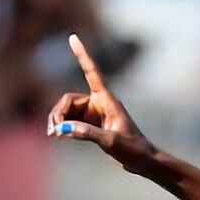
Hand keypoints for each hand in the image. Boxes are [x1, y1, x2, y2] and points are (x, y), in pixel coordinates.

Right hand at [47, 33, 151, 170]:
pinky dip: (64, 127)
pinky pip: (72, 122)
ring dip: (59, 121)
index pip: (92, 72)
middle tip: (54, 130)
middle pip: (69, 100)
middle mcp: (99, 104)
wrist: (144, 162)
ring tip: (54, 135)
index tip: (73, 37)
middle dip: (59, 112)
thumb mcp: (112, 141)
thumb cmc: (134, 149)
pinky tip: (59, 136)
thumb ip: (88, 134)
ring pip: (68, 112)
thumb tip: (64, 128)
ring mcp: (95, 115)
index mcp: (107, 100)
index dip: (82, 55)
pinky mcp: (92, 126)